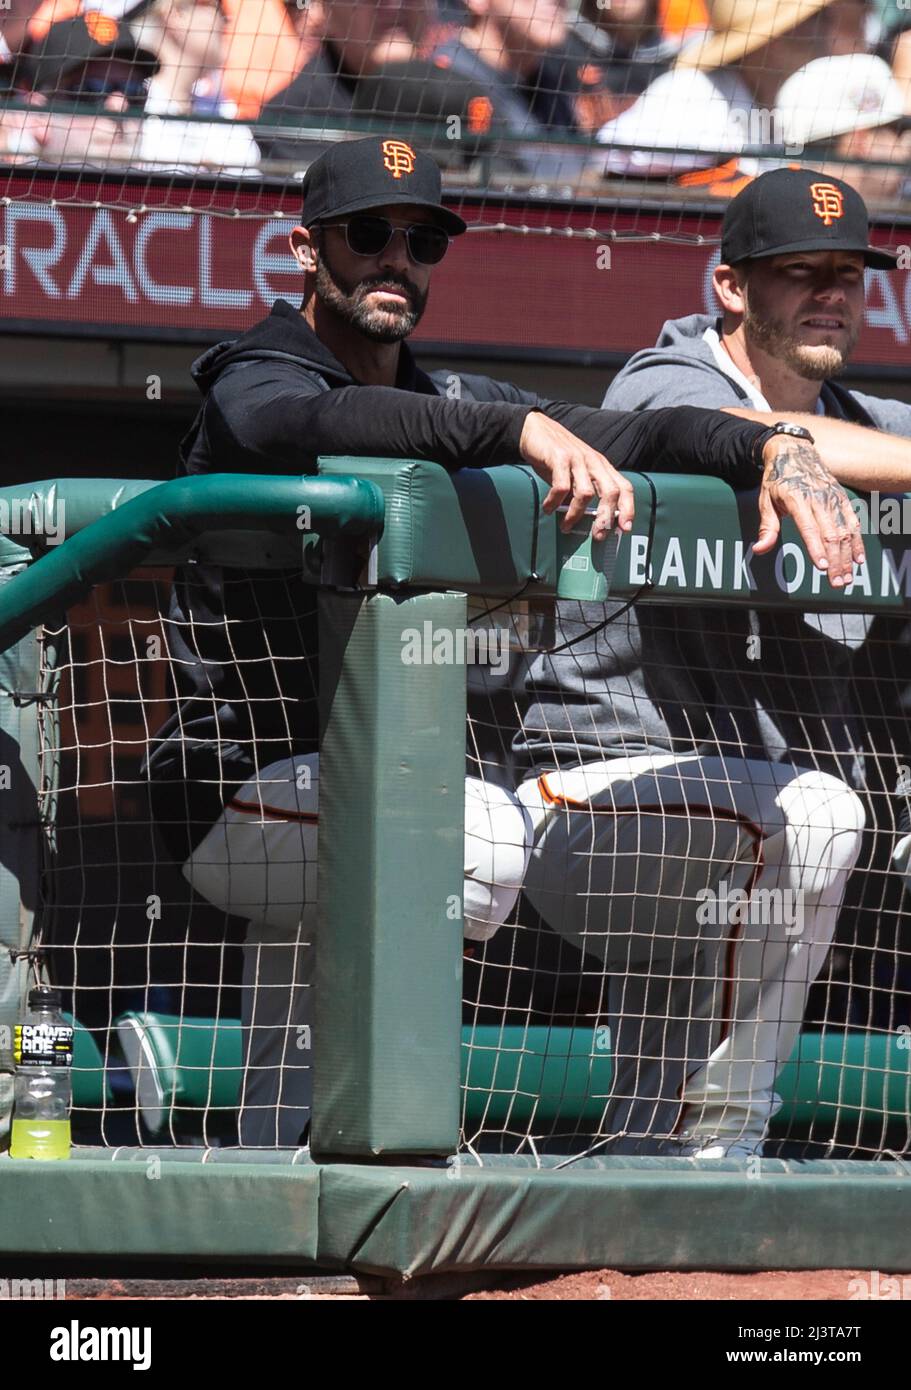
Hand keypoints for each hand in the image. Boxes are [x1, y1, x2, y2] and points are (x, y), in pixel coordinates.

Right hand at [519, 410, 634, 540]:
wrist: (534, 429)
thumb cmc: (555, 456)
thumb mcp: (574, 473)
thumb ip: (582, 492)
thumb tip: (586, 521)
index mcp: (602, 466)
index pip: (624, 487)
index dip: (628, 508)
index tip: (625, 528)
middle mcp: (593, 461)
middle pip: (611, 491)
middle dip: (606, 517)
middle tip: (598, 535)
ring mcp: (577, 458)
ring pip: (586, 493)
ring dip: (575, 514)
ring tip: (565, 526)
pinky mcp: (559, 457)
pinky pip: (561, 486)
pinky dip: (554, 502)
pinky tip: (548, 508)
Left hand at [753, 437, 864, 587]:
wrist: (794, 451)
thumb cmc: (776, 480)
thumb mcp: (765, 501)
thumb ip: (767, 527)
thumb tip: (759, 550)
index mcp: (797, 499)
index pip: (809, 528)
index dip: (817, 549)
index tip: (822, 568)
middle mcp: (818, 499)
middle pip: (831, 534)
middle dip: (835, 561)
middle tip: (837, 584)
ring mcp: (832, 498)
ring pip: (845, 530)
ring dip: (848, 556)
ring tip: (848, 578)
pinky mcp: (841, 498)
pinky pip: (852, 521)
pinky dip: (857, 541)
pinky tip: (858, 559)